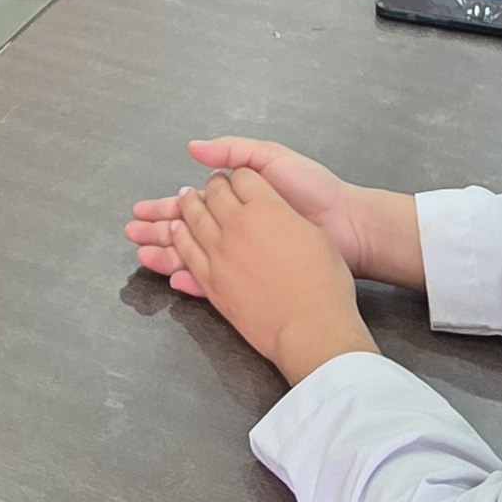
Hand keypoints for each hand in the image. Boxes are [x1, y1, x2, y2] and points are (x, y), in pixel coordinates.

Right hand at [126, 137, 420, 292]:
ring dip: (167, 256)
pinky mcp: (254, 278)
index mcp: (237, 202)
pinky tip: (175, 281)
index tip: (141, 210)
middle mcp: (235, 229)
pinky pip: (217, 281)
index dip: (165, 208)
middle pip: (185, 232)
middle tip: (130, 235)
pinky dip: (195, 282)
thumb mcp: (272, 159)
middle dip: (156, 232)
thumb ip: (235, 152)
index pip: (190, 206)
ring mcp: (243, 255)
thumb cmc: (312, 189)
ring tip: (142, 257)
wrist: (347, 224)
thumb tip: (193, 148)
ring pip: (194, 257)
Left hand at [164, 168, 373, 385]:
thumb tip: (274, 213)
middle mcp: (237, 226)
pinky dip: (181, 239)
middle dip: (211, 186)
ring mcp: (220, 254)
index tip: (237, 177)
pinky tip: (178, 233)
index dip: (239, 176)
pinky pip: (188, 253)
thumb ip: (286, 218)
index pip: (243, 178)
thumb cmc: (323, 284)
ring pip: (193, 220)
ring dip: (187, 207)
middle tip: (207, 184)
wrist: (311, 326)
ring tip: (183, 200)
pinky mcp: (211, 281)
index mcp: (266, 208)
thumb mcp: (313, 236)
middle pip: (214, 195)